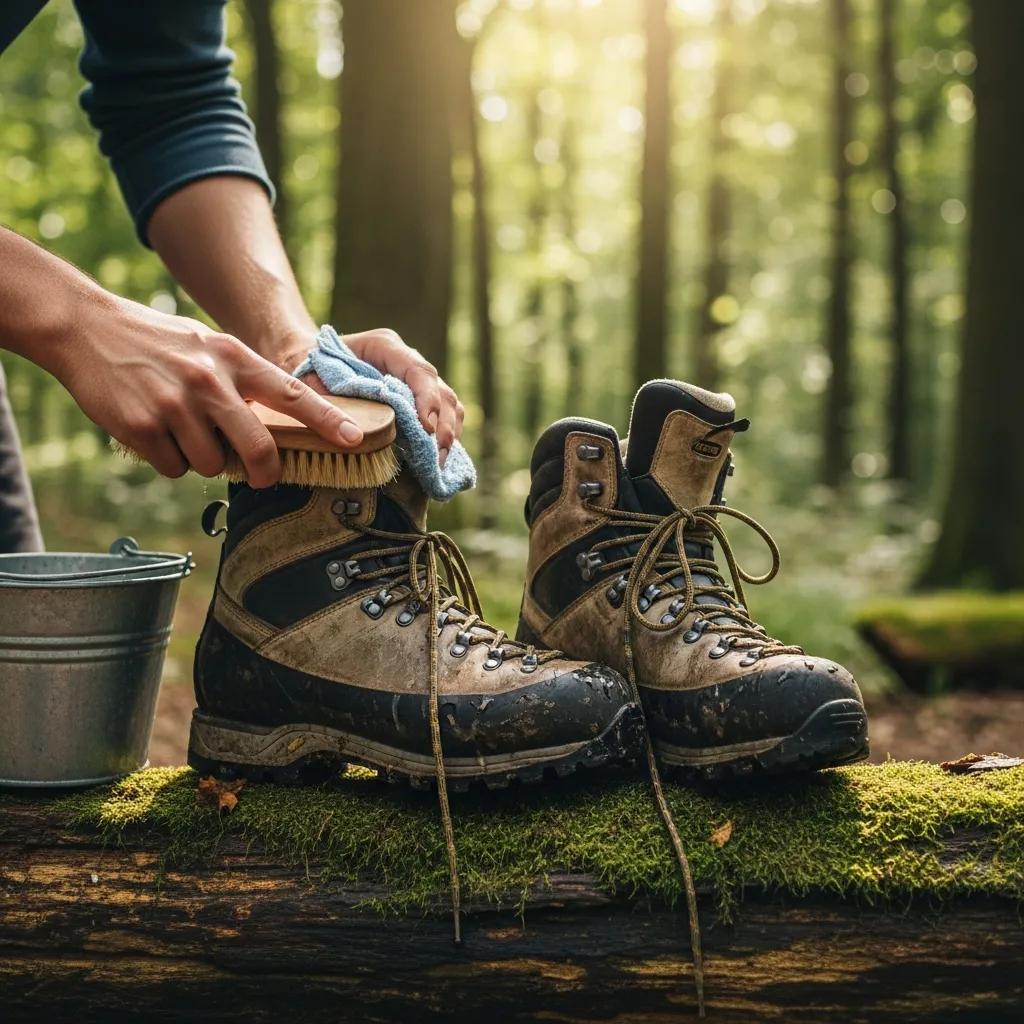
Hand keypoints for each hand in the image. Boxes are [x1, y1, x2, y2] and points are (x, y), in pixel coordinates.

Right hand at [56, 297, 365, 487]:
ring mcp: (174, 404)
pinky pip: (173, 469)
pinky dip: (168, 460)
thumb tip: (276, 427)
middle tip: (262, 476)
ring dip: (203, 460)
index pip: (291, 393)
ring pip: (211, 465)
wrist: (85, 326)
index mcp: (234, 357)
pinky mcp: (141, 426)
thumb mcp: (209, 346)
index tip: (355, 438)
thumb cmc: (158, 342)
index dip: (326, 420)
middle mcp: (209, 380)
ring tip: (182, 429)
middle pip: (259, 448)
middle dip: (266, 472)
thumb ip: (243, 381)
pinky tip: (154, 431)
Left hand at [320, 328, 465, 465]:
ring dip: (449, 433)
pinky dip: (444, 436)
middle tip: (437, 456)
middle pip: (440, 389)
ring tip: (439, 463)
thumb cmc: (308, 368)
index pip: (417, 370)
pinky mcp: (416, 397)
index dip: (427, 399)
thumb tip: (354, 435)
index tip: (426, 428)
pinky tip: (438, 458)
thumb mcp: (311, 382)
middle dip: (444, 425)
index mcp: (383, 346)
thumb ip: (330, 403)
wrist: (307, 359)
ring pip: (448, 402)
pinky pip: (443, 414)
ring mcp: (414, 378)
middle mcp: (405, 359)